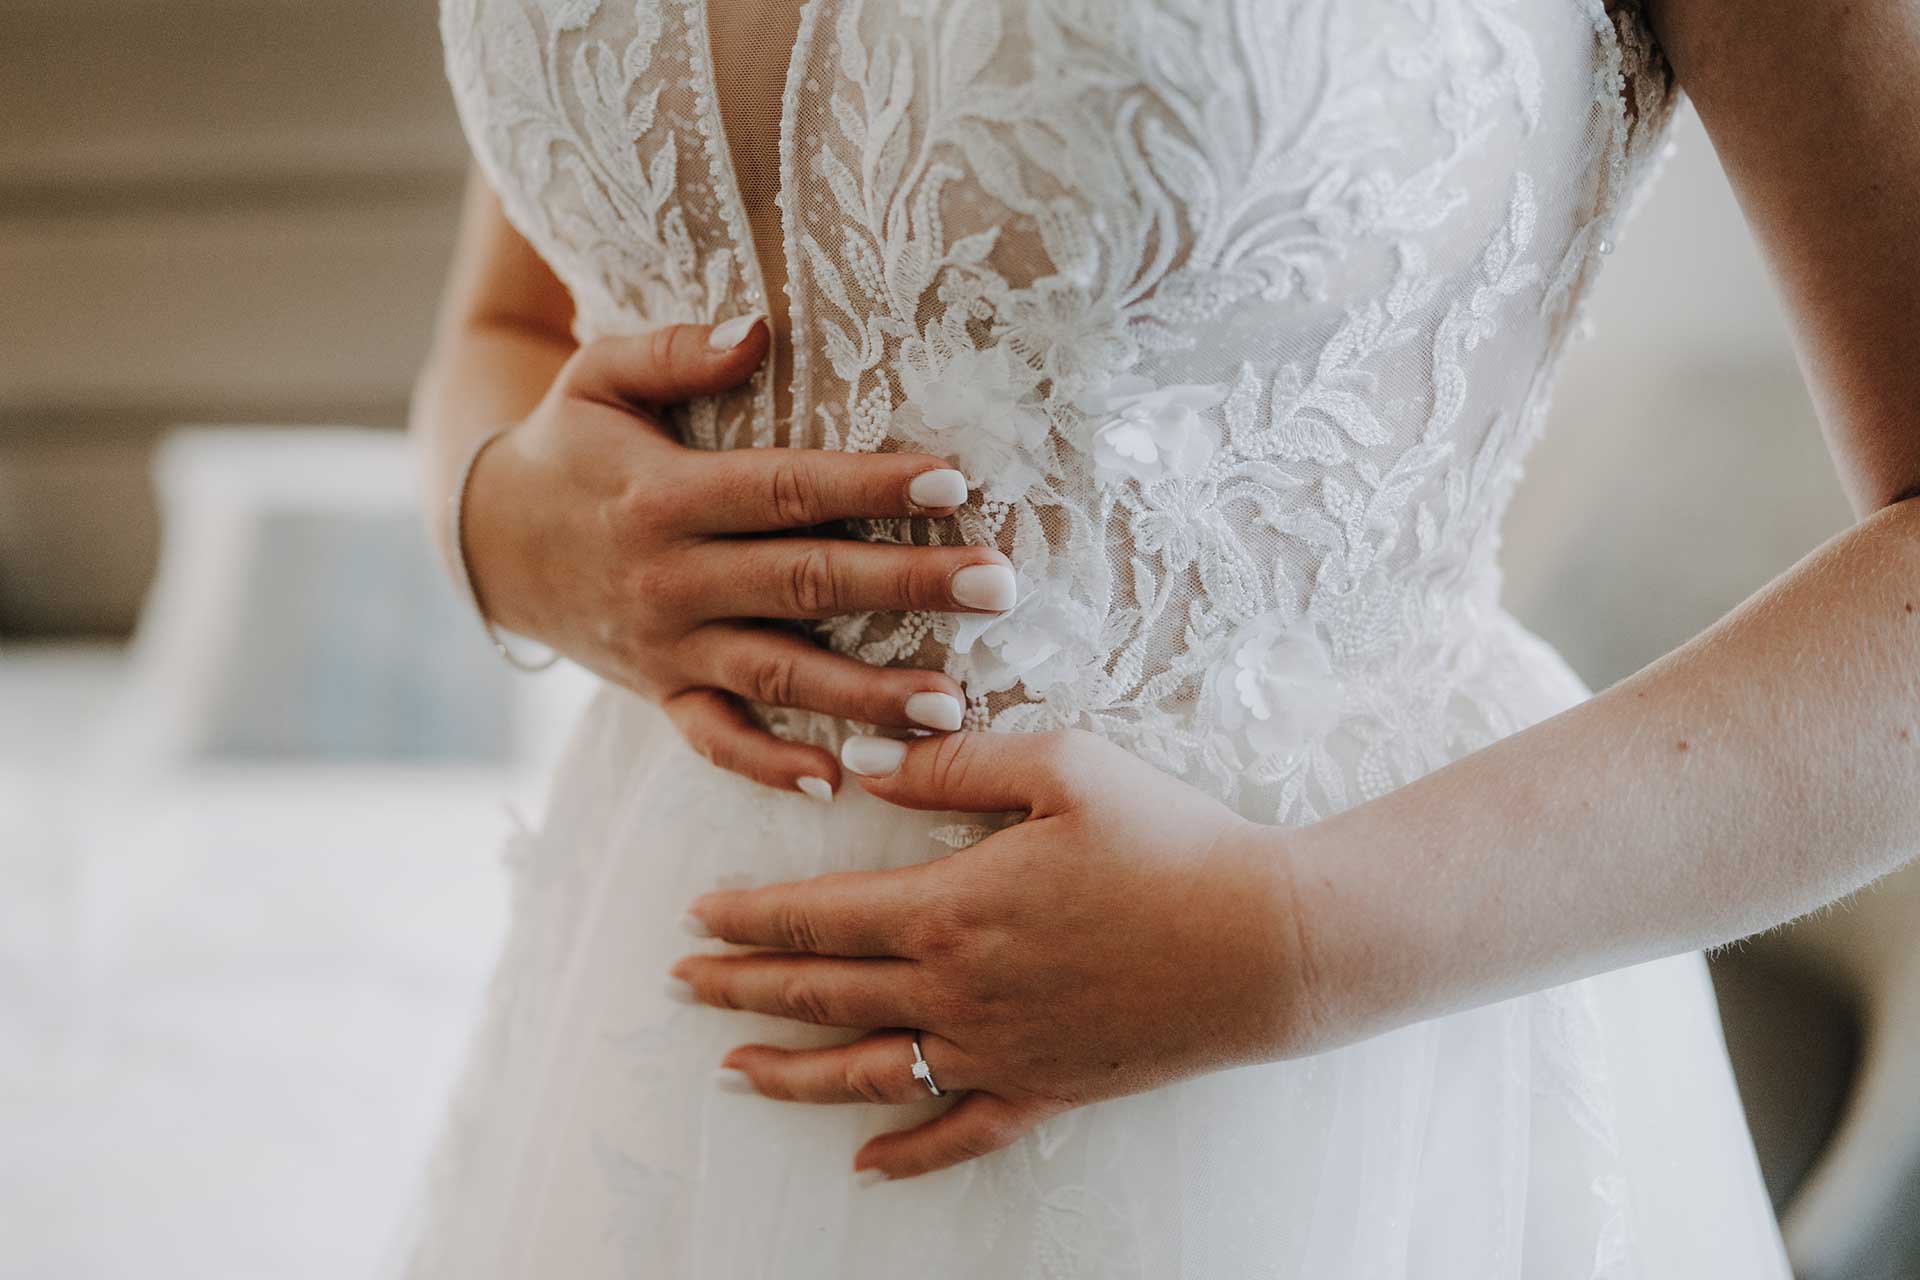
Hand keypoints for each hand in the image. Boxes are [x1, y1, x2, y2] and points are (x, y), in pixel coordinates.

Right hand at [461, 317, 1017, 795]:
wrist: (488, 546)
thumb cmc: (569, 449)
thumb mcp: (597, 379)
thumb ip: (673, 351)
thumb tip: (757, 329)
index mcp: (666, 495)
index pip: (784, 488)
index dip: (867, 486)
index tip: (950, 483)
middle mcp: (671, 579)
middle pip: (804, 582)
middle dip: (906, 586)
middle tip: (996, 586)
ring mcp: (668, 648)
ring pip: (779, 675)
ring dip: (866, 693)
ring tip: (953, 703)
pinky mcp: (661, 696)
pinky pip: (718, 742)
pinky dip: (772, 768)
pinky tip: (841, 781)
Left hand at [671, 729, 1324, 1180]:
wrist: (1266, 943)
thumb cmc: (1170, 841)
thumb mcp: (1064, 766)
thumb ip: (956, 765)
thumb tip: (870, 767)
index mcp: (950, 906)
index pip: (818, 916)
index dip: (750, 919)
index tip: (698, 917)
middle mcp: (955, 990)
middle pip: (822, 994)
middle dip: (743, 989)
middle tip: (685, 986)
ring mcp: (997, 1051)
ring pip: (866, 1072)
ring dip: (790, 1073)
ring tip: (733, 1072)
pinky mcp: (1046, 1092)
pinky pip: (959, 1135)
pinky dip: (906, 1154)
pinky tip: (865, 1167)